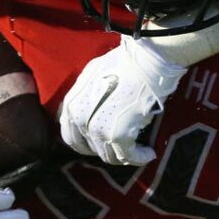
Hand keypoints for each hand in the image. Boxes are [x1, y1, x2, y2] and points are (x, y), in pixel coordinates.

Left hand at [59, 36, 186, 165]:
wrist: (144, 60)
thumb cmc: (124, 62)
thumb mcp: (93, 75)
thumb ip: (86, 96)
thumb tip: (92, 108)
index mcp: (72, 103)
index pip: (70, 135)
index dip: (84, 142)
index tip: (98, 142)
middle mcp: (80, 118)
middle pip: (88, 148)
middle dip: (103, 149)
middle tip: (119, 147)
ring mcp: (98, 128)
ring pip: (108, 155)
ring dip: (123, 155)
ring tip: (137, 150)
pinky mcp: (118, 135)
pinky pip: (127, 156)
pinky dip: (139, 158)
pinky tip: (148, 153)